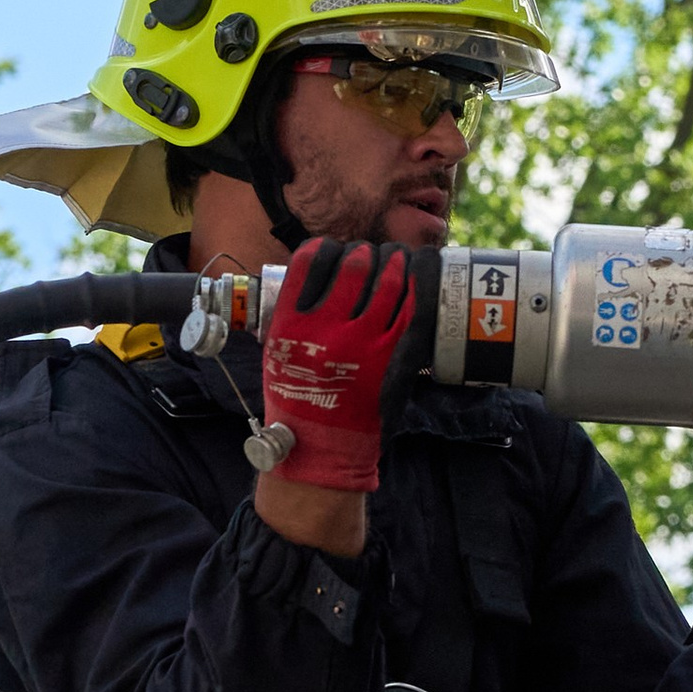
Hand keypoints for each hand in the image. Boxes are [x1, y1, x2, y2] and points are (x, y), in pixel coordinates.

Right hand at [260, 240, 419, 492]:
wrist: (320, 443)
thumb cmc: (296, 396)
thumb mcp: (278, 349)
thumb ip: (294, 311)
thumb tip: (320, 276)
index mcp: (292, 322)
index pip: (312, 259)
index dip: (329, 248)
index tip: (335, 251)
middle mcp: (326, 327)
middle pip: (354, 263)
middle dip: (365, 254)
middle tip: (370, 256)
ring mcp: (362, 342)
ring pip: (388, 281)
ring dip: (395, 263)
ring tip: (397, 260)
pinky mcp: (390, 357)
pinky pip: (410, 310)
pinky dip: (414, 289)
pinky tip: (414, 281)